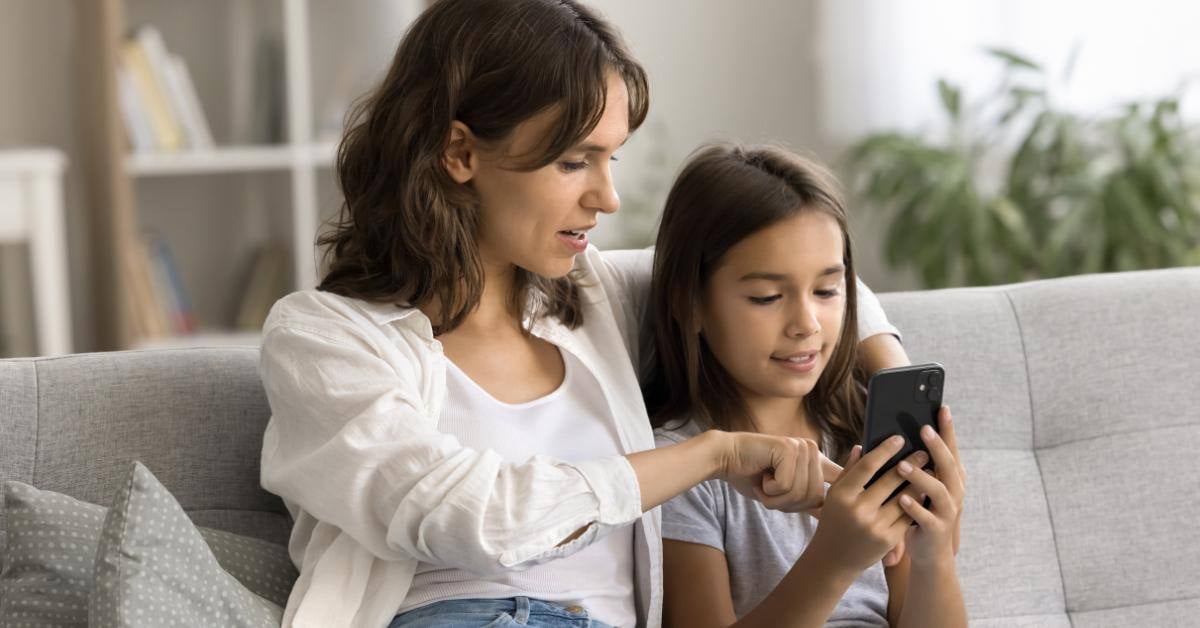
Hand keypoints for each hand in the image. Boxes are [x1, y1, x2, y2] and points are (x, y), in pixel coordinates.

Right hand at [717, 432, 841, 512]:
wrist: (724, 458)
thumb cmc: (752, 477)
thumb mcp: (785, 493)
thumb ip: (807, 500)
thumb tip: (830, 517)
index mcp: (816, 460)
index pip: (841, 479)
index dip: (841, 496)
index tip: (845, 502)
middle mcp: (813, 450)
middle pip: (815, 498)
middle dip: (788, 505)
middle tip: (769, 492)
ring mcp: (801, 447)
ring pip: (799, 494)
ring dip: (776, 499)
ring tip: (764, 484)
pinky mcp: (788, 448)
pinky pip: (785, 486)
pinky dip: (768, 490)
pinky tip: (760, 477)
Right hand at [808, 435, 928, 572]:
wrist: (834, 559)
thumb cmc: (835, 520)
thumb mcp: (835, 495)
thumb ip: (849, 471)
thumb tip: (861, 445)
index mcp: (842, 495)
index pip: (867, 466)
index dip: (885, 451)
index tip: (899, 438)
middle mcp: (858, 510)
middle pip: (889, 481)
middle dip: (910, 464)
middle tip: (924, 451)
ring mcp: (874, 526)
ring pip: (904, 499)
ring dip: (920, 483)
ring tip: (930, 470)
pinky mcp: (887, 540)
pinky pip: (907, 517)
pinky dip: (917, 503)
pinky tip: (925, 492)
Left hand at [895, 405, 966, 567]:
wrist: (930, 551)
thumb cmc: (921, 509)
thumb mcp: (921, 484)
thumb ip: (915, 462)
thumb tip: (898, 433)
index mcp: (951, 477)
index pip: (951, 448)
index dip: (948, 429)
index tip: (942, 408)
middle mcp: (954, 491)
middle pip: (948, 465)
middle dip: (937, 446)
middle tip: (923, 429)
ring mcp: (947, 511)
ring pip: (939, 490)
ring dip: (921, 476)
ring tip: (902, 465)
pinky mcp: (936, 529)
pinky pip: (926, 517)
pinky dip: (914, 507)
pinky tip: (901, 498)